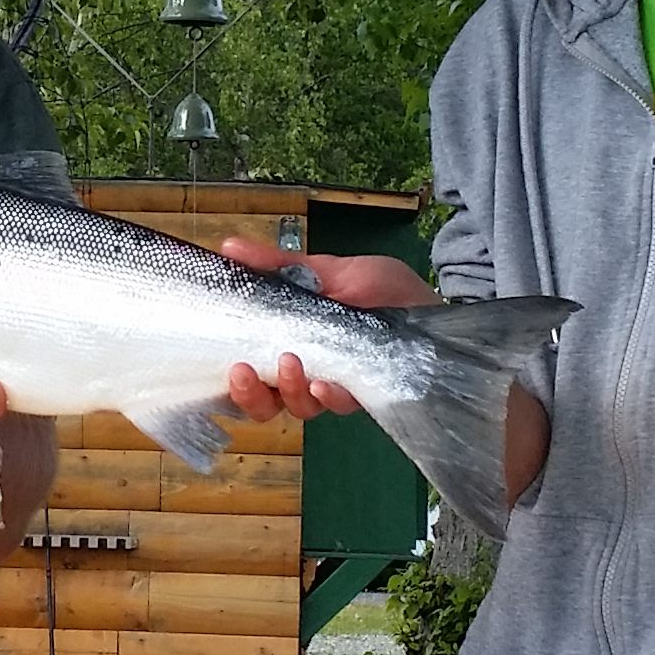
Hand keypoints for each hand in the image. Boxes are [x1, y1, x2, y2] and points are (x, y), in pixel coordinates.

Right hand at [210, 241, 434, 419]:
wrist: (432, 302)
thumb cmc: (382, 288)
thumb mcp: (328, 269)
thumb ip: (280, 265)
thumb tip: (229, 246)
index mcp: (290, 344)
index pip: (250, 372)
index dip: (230, 379)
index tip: (222, 363)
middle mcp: (307, 372)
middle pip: (265, 403)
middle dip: (248, 394)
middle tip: (241, 371)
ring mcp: (336, 386)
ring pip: (298, 408)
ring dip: (287, 390)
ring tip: (288, 364)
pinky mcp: (365, 394)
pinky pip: (339, 406)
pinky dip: (327, 397)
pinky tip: (323, 384)